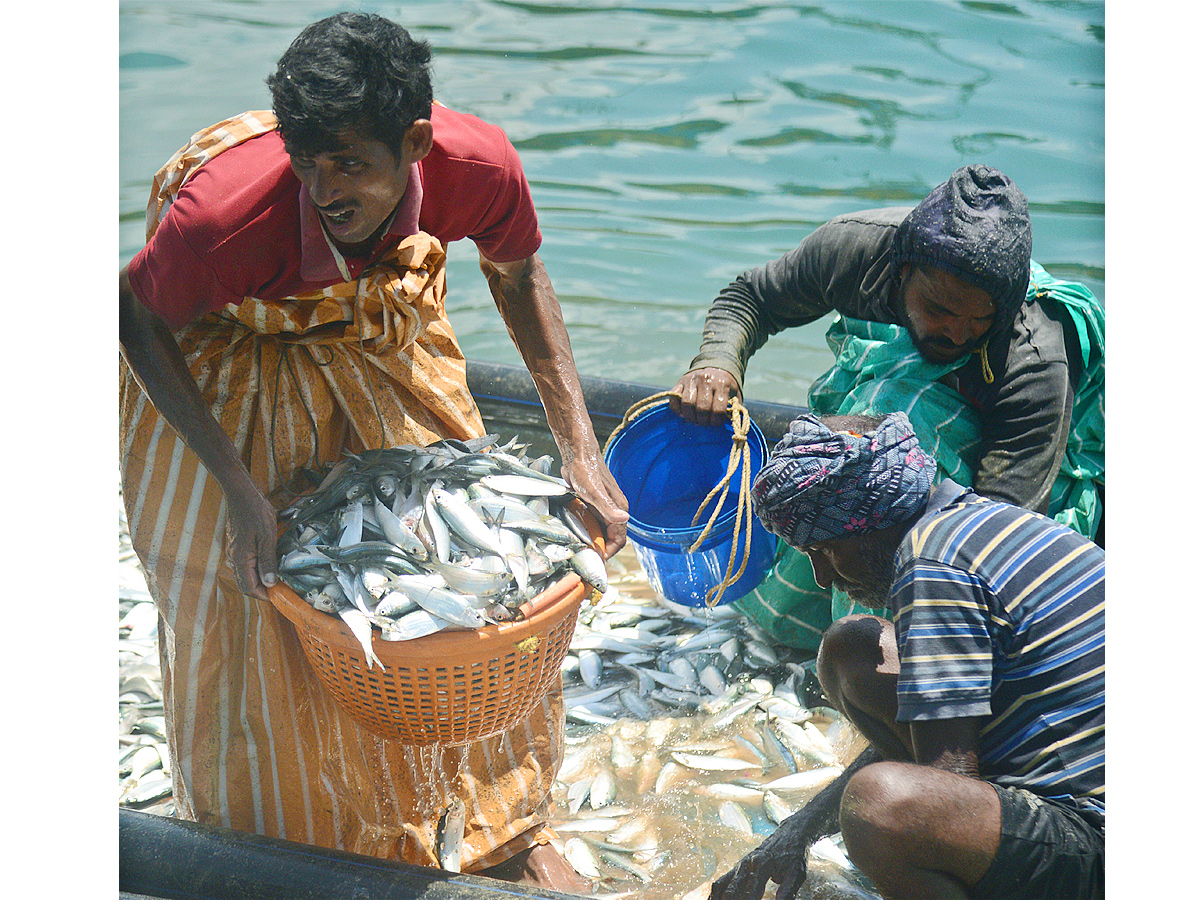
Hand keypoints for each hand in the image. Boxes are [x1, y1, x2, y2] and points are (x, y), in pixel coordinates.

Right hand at [223, 480, 279, 600]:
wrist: (242, 495)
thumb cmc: (256, 513)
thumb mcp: (267, 538)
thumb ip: (268, 562)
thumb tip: (270, 583)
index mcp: (241, 560)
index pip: (249, 588)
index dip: (264, 595)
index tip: (279, 596)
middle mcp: (234, 559)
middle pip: (245, 584)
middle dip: (262, 590)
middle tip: (280, 588)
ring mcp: (234, 552)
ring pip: (245, 575)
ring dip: (259, 580)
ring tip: (277, 577)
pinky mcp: (237, 546)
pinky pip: (245, 564)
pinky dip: (256, 569)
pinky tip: (269, 563)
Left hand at [561, 456, 628, 557]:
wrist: (576, 453)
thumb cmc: (585, 469)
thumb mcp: (593, 491)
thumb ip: (608, 507)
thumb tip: (624, 519)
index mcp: (618, 508)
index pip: (619, 539)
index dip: (609, 552)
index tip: (596, 559)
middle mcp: (613, 508)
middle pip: (610, 537)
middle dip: (600, 548)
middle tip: (584, 555)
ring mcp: (603, 506)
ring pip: (601, 530)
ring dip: (592, 539)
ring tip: (578, 546)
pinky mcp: (593, 502)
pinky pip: (593, 521)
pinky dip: (586, 529)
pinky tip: (575, 531)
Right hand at [670, 368, 741, 426]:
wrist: (715, 368)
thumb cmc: (725, 388)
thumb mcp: (734, 395)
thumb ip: (733, 408)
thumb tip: (728, 423)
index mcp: (722, 383)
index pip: (718, 409)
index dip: (716, 421)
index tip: (715, 423)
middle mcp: (706, 379)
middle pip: (702, 408)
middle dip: (703, 421)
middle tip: (704, 423)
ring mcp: (692, 379)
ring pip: (687, 404)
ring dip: (690, 417)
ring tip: (694, 419)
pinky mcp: (680, 381)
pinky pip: (674, 398)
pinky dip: (677, 409)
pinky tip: (683, 413)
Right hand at [708, 806, 820, 899]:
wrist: (789, 834)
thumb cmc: (794, 855)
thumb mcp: (796, 874)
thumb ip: (787, 892)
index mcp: (760, 866)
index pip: (750, 892)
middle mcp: (745, 864)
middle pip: (732, 890)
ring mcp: (739, 865)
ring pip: (721, 885)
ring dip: (718, 898)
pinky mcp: (738, 867)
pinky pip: (721, 881)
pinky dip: (715, 893)